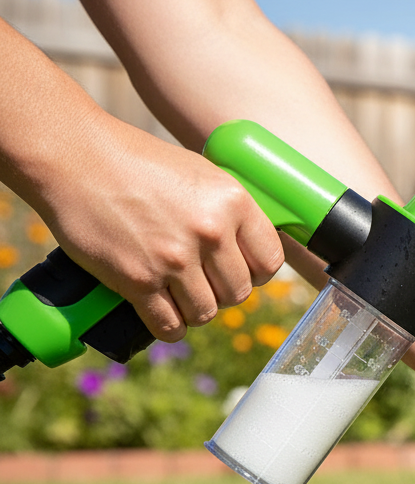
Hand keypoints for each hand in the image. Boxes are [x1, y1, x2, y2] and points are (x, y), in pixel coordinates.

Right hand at [38, 116, 282, 340]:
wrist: (74, 157)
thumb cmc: (137, 162)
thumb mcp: (200, 174)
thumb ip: (228, 211)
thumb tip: (250, 248)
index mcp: (233, 202)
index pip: (270, 262)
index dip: (255, 272)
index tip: (237, 270)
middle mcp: (210, 232)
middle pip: (238, 293)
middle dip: (221, 292)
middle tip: (200, 280)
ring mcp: (174, 259)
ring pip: (205, 313)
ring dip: (193, 309)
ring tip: (177, 292)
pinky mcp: (138, 280)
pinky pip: (170, 326)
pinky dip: (168, 326)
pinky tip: (161, 312)